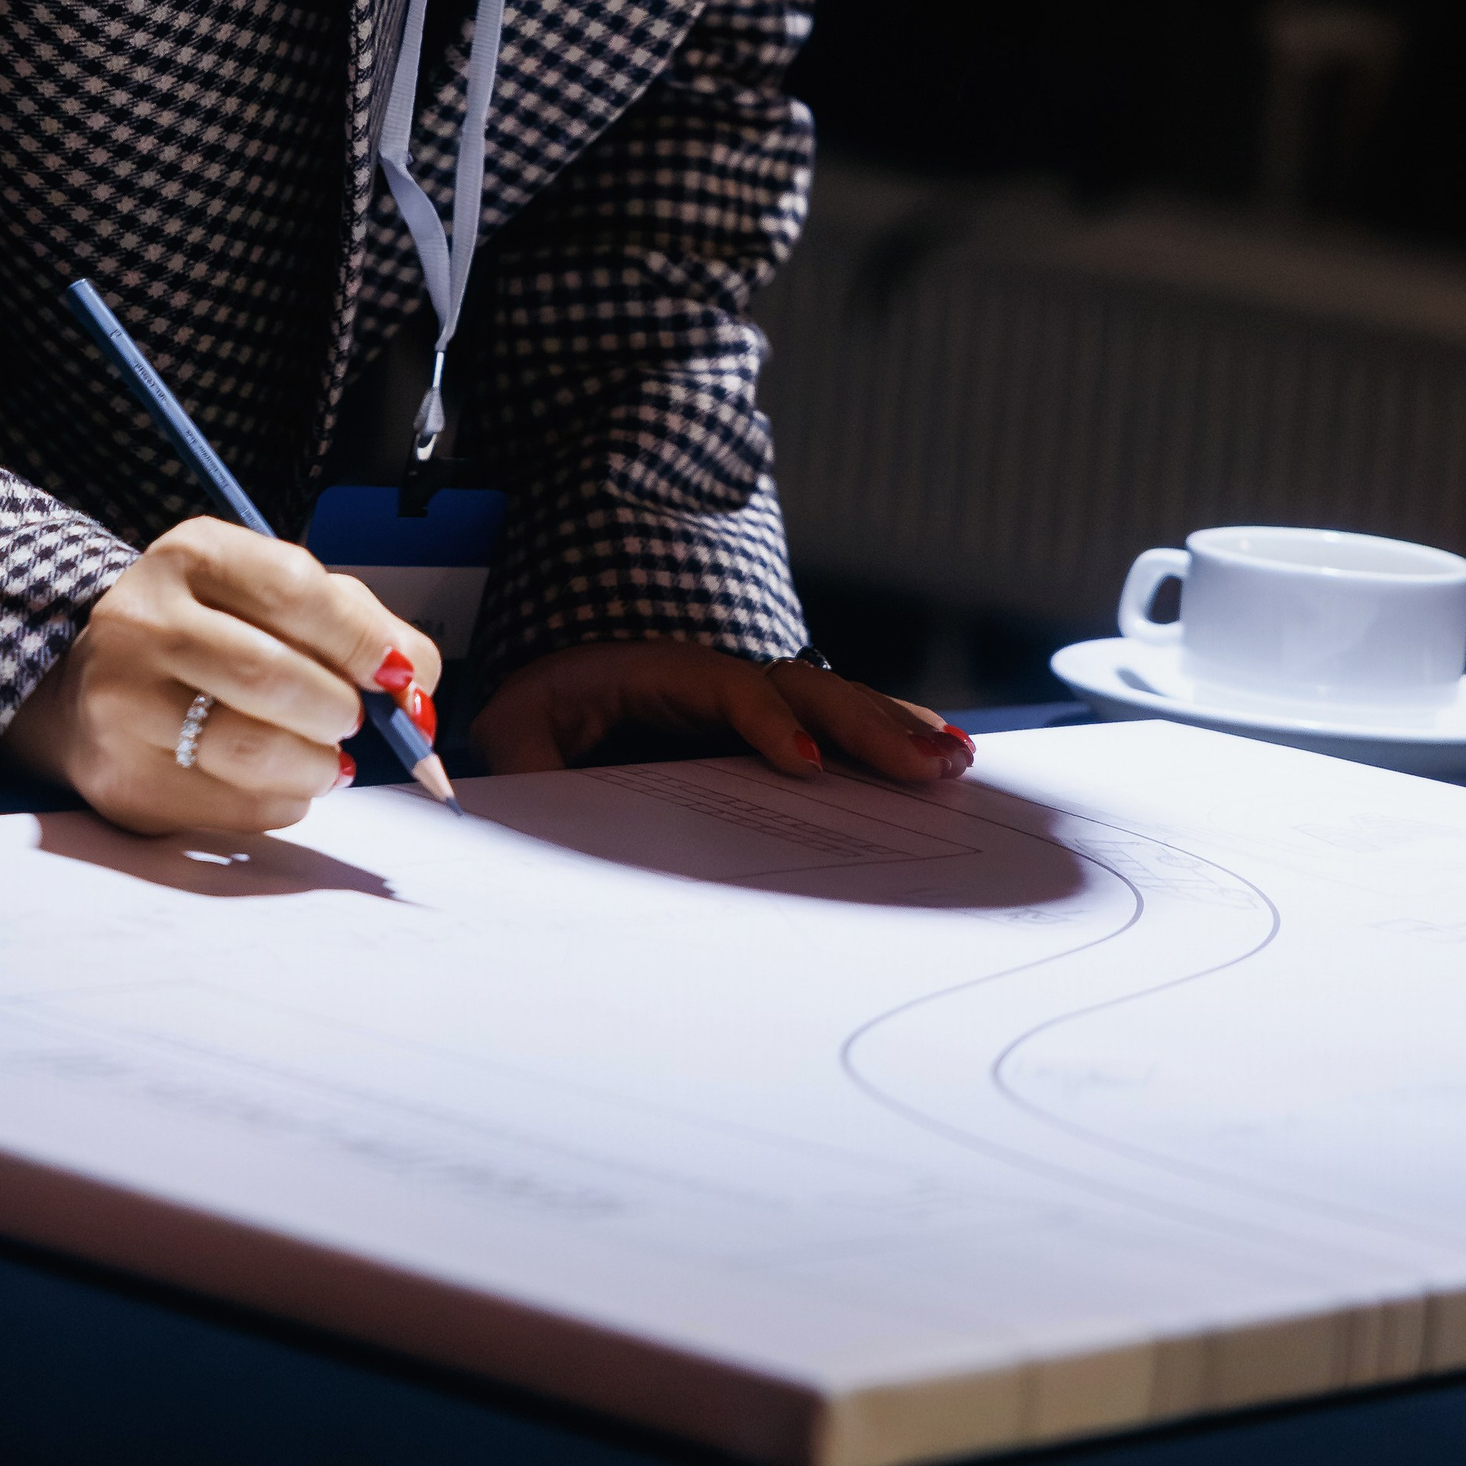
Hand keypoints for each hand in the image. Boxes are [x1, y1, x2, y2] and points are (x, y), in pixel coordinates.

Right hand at [3, 519, 439, 837]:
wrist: (89, 685)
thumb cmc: (210, 634)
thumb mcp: (268, 595)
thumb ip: (354, 622)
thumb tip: (419, 683)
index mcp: (192, 556)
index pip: (290, 589)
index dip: (359, 638)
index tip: (397, 675)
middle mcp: (143, 621)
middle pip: (270, 674)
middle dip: (339, 709)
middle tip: (354, 721)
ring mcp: (123, 704)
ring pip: (250, 749)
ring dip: (317, 765)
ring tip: (327, 759)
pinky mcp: (123, 780)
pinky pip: (233, 806)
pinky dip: (282, 801)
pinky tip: (278, 781)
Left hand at [470, 642, 971, 785]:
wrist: (542, 692)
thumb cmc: (532, 716)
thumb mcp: (511, 734)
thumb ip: (522, 762)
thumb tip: (531, 792)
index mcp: (650, 673)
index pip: (721, 687)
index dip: (763, 722)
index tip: (801, 767)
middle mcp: (712, 675)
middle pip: (799, 687)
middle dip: (865, 725)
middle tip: (924, 766)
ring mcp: (744, 694)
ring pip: (829, 701)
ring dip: (893, 728)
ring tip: (954, 761)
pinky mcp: (765, 724)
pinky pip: (833, 722)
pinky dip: (888, 735)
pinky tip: (941, 756)